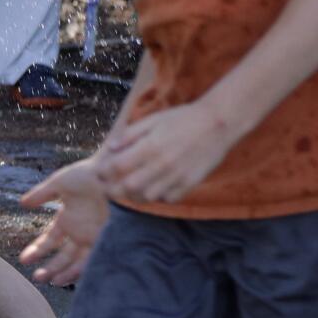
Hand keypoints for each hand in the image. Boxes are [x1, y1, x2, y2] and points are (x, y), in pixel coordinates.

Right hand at [19, 159, 109, 285]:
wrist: (114, 171)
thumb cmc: (87, 174)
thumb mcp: (60, 183)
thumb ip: (41, 194)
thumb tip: (22, 203)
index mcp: (67, 220)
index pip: (49, 241)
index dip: (37, 251)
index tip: (24, 259)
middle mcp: (80, 233)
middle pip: (62, 257)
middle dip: (49, 268)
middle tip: (37, 277)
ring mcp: (94, 237)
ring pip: (77, 262)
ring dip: (65, 272)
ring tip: (52, 281)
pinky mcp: (109, 239)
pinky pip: (96, 259)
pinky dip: (84, 269)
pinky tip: (74, 276)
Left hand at [95, 101, 233, 205]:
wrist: (218, 123)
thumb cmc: (182, 118)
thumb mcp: (153, 120)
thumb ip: (130, 135)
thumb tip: (110, 148)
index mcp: (149, 146)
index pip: (117, 166)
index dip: (104, 172)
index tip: (99, 173)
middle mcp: (161, 164)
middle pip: (128, 186)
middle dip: (113, 190)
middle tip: (107, 188)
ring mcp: (177, 176)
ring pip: (147, 197)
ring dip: (134, 195)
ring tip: (129, 190)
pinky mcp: (190, 183)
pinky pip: (168, 199)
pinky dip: (158, 197)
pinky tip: (154, 189)